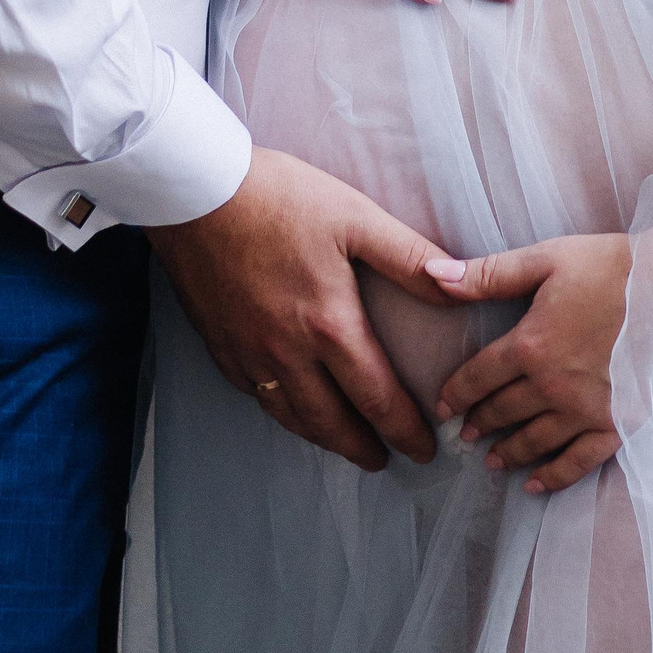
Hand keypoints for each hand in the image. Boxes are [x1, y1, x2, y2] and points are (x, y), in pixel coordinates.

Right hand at [150, 148, 466, 471]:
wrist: (197, 191)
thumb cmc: (279, 196)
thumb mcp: (355, 217)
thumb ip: (408, 258)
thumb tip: (456, 287)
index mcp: (328, 325)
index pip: (376, 397)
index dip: (404, 429)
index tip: (423, 450)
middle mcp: (287, 353)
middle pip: (331, 423)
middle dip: (363, 448)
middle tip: (386, 460)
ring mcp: (248, 354)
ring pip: (291, 417)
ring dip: (322, 438)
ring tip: (343, 443)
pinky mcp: (220, 345)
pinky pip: (256, 397)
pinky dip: (282, 412)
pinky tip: (290, 406)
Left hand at [433, 232, 630, 495]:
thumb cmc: (614, 267)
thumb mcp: (547, 259)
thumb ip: (488, 274)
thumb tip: (432, 275)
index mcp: (530, 345)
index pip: (479, 378)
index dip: (457, 394)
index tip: (444, 408)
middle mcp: (552, 386)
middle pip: (503, 412)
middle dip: (479, 424)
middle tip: (465, 437)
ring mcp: (585, 411)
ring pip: (534, 441)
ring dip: (508, 452)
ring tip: (491, 461)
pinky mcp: (618, 425)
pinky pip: (578, 461)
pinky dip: (554, 477)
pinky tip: (536, 486)